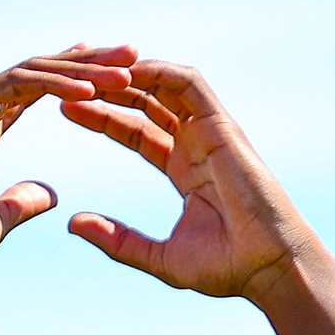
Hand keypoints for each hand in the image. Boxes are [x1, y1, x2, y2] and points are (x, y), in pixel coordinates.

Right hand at [0, 49, 137, 274]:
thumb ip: (24, 200)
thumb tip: (51, 194)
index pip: (40, 91)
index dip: (79, 79)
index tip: (119, 74)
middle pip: (43, 71)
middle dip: (90, 61)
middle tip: (134, 53)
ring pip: (35, 71)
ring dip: (82, 69)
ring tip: (124, 69)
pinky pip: (17, 86)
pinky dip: (55, 85)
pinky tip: (90, 89)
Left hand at [53, 57, 322, 299]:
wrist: (269, 267)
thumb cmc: (226, 267)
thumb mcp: (159, 256)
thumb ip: (117, 240)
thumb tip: (73, 223)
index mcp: (185, 171)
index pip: (137, 132)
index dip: (102, 117)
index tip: (65, 110)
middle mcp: (197, 145)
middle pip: (147, 101)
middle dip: (109, 88)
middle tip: (68, 80)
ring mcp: (211, 133)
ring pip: (165, 85)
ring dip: (129, 73)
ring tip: (92, 67)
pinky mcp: (222, 126)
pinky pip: (188, 84)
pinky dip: (158, 71)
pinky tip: (125, 71)